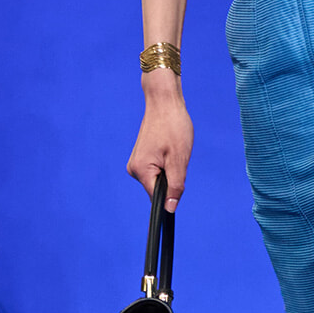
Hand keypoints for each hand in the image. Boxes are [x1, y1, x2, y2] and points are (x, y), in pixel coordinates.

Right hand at [128, 71, 192, 208]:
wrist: (164, 102)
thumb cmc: (173, 127)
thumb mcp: (179, 160)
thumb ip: (175, 187)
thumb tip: (170, 210)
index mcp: (141, 171)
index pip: (157, 198)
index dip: (171, 196)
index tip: (179, 184)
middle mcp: (134, 169)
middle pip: (158, 188)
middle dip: (172, 179)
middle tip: (177, 156)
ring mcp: (136, 162)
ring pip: (158, 179)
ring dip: (170, 170)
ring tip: (172, 149)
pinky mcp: (141, 157)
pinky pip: (156, 169)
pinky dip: (166, 163)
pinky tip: (169, 148)